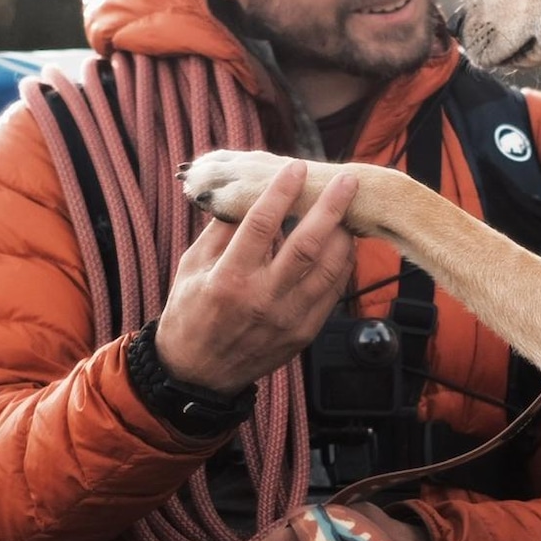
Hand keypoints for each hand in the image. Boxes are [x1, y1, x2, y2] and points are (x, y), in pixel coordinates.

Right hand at [156, 160, 358, 393]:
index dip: (281, 192)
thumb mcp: (191, 266)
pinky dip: (342, 265)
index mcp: (229, 279)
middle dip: (330, 208)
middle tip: (346, 181)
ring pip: (328, 269)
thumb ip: (221, 231)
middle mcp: (262, 299)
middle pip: (306, 245)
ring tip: (350, 210)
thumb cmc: (191, 312)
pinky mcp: (304, 333)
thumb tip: (245, 194)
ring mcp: (287, 319)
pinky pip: (332, 293)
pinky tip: (343, 245)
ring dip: (344, 236)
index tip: (296, 167)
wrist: (199, 373)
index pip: (261, 224)